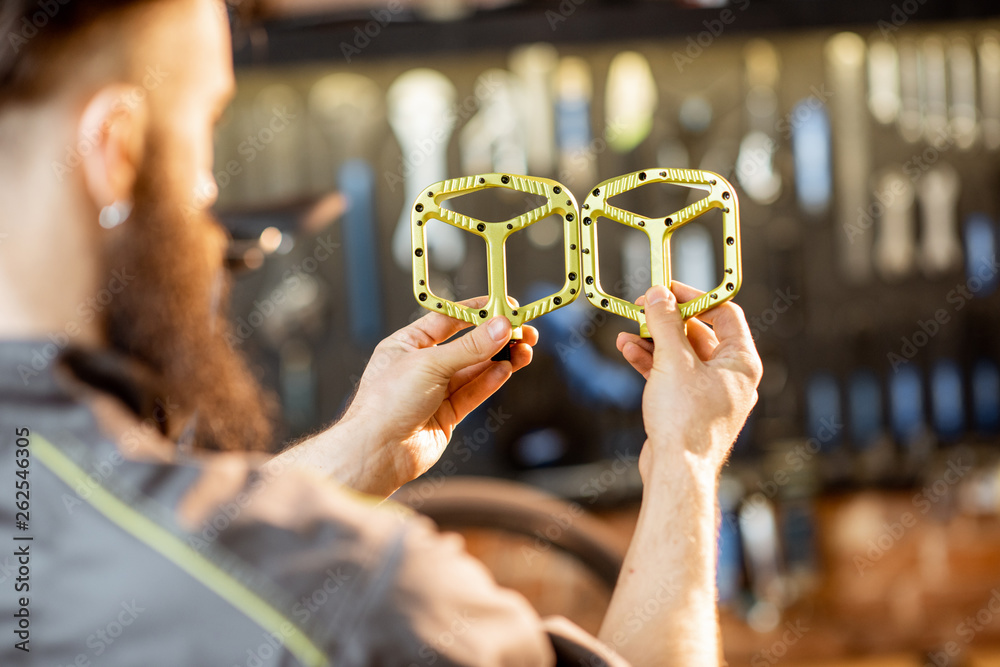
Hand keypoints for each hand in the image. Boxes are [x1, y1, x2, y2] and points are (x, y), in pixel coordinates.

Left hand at [341, 297, 536, 492]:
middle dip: (494, 339)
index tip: (503, 306)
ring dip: (499, 360)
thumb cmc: (386, 403)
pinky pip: (473, 393)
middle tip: (522, 331)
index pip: (447, 320)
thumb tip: (499, 328)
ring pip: (474, 370)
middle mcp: (421, 366)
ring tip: (524, 350)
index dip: (476, 312)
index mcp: (406, 344)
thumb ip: (469, 347)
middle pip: (465, 346)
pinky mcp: (446, 415)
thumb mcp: (430, 364)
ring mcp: (434, 392)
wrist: (377, 452)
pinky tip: (507, 369)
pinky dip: (490, 380)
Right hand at [615, 282, 761, 474]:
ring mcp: (710, 393)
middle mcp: (731, 376)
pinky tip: (628, 351)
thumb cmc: (686, 422)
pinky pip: (672, 375)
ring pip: (682, 355)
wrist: (677, 472)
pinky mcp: (689, 407)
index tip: (667, 290)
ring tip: (628, 332)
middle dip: (667, 321)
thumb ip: (665, 324)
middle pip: (699, 333)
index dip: (695, 297)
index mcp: (742, 362)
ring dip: (654, 340)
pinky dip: (651, 362)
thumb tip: (659, 296)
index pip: (724, 314)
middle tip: (643, 309)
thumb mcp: (673, 362)